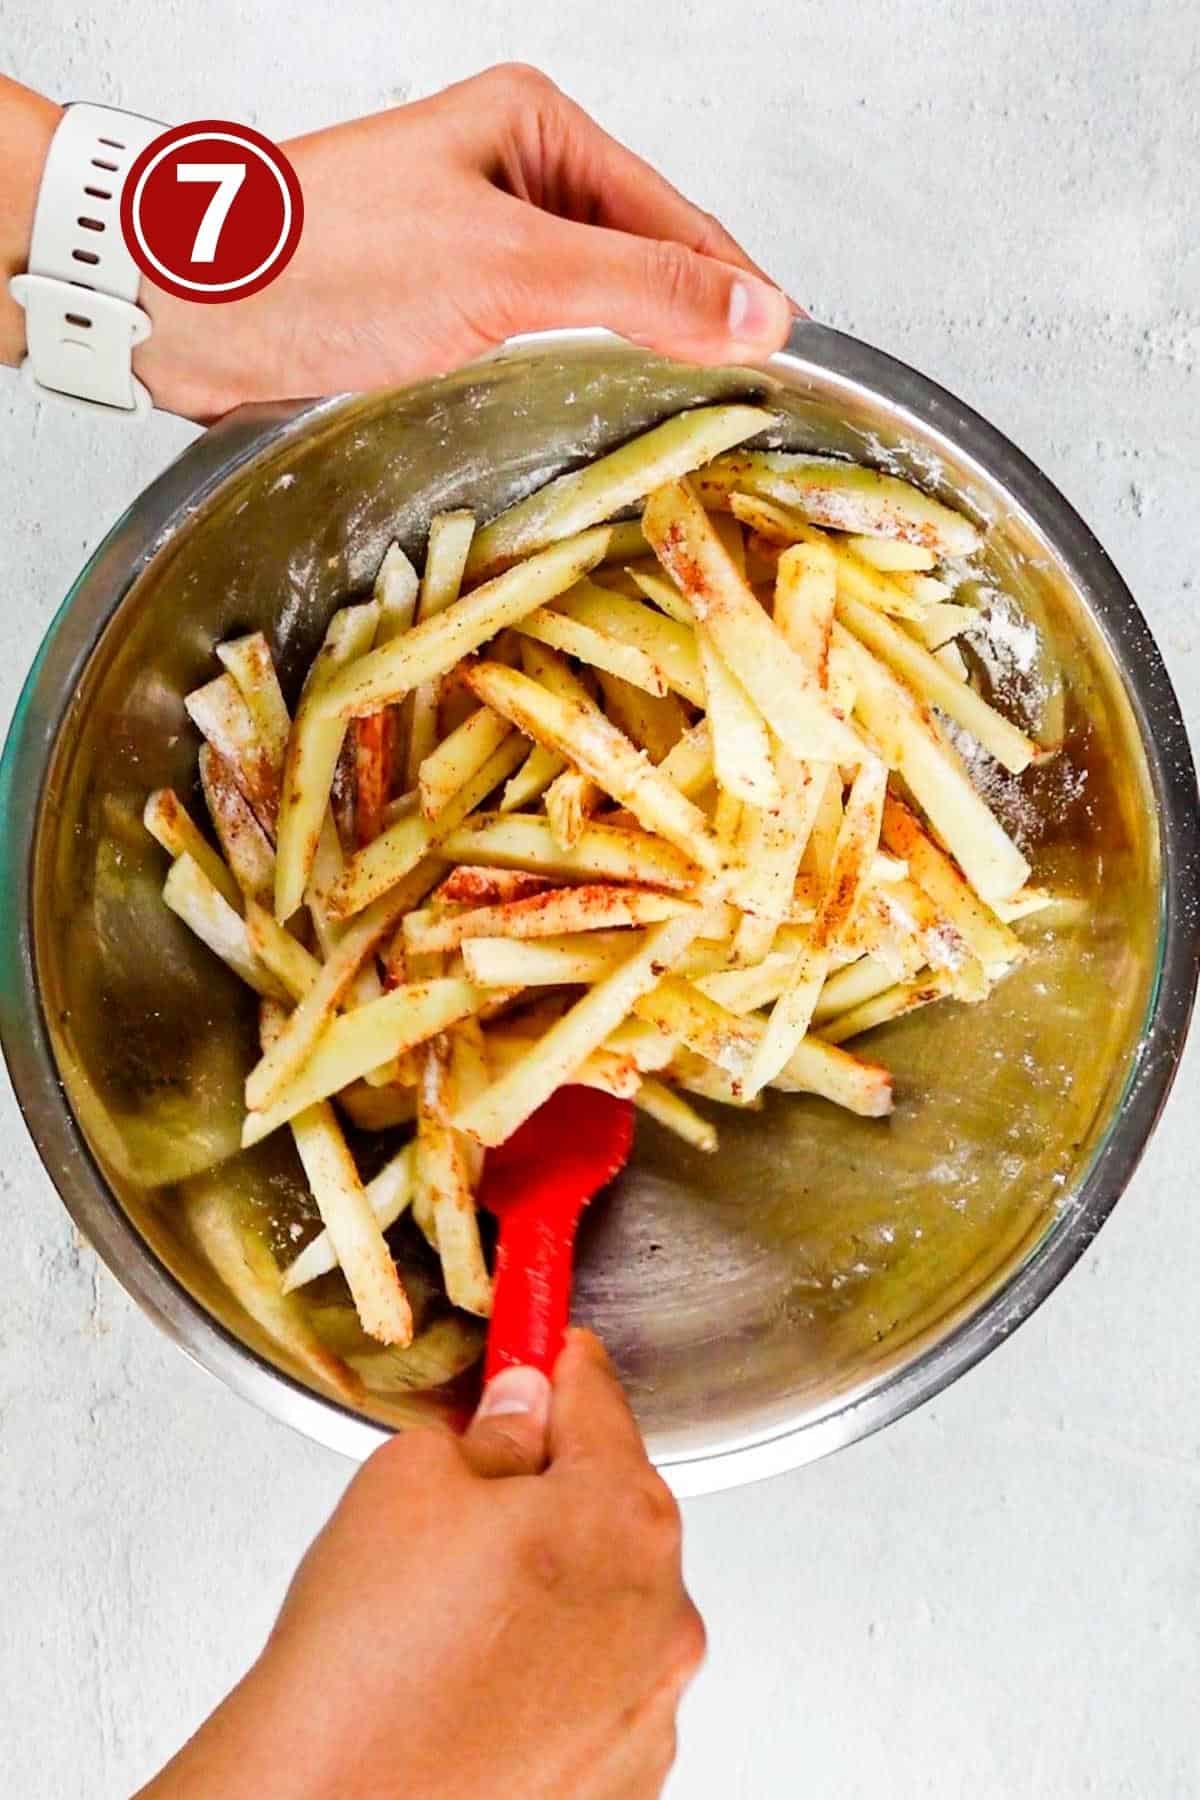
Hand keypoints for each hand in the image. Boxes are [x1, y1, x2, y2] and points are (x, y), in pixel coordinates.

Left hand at [134, 63, 794, 419]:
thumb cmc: (327, 261)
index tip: (787, 356)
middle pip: (643, 257)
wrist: (191, 305)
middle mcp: (513, 174)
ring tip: (685, 412)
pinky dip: (576, 372)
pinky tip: (595, 408)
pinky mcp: (444, 304)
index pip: (675, 215)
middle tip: (742, 402)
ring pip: (594, 303)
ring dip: (634, 353)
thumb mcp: (507, 268)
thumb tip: (760, 309)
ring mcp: (479, 241)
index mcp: (536, 127)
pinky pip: (541, 338)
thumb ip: (641, 287)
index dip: (734, 288)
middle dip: (688, 323)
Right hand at [139, 1331, 703, 1798]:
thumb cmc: (368, 1660)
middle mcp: (662, 1611)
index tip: (542, 1346)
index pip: (598, 1398)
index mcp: (621, 1515)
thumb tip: (520, 1411)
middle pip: (615, 1505)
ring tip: (455, 1615)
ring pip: (608, 1602)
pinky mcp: (623, 1778)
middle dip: (551, 1487)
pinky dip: (554, 1672)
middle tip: (466, 1501)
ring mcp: (650, 1705)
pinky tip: (476, 1679)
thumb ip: (491, 1428)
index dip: (553, 1364)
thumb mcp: (409, 1480)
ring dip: (556, 1587)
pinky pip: (598, 1687)